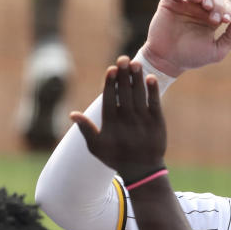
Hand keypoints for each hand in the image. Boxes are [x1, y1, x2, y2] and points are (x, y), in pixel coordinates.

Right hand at [71, 57, 165, 181]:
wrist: (142, 170)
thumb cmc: (116, 158)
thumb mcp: (97, 147)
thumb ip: (86, 129)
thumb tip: (72, 114)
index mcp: (112, 124)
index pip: (110, 99)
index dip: (111, 83)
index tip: (111, 69)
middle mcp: (128, 120)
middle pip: (125, 93)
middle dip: (124, 75)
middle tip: (123, 59)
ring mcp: (143, 121)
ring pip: (140, 95)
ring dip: (137, 78)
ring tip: (136, 63)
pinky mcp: (157, 122)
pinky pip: (155, 103)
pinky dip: (152, 90)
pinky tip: (149, 77)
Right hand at [139, 0, 230, 77]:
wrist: (168, 60)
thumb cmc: (191, 57)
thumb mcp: (216, 52)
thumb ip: (230, 38)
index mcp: (212, 19)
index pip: (225, 6)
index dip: (228, 10)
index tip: (226, 21)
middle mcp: (200, 9)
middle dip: (218, 6)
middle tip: (215, 19)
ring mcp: (186, 4)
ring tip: (207, 7)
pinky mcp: (172, 1)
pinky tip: (197, 0)